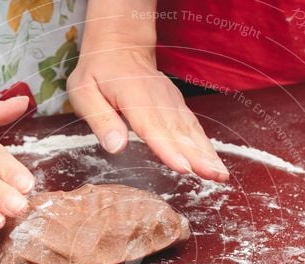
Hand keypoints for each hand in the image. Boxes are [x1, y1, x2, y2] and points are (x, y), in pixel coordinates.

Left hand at [67, 45, 228, 181]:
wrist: (120, 46)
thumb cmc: (98, 72)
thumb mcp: (83, 92)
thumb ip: (100, 119)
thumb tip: (116, 146)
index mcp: (133, 98)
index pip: (153, 127)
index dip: (169, 148)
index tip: (184, 167)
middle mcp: (158, 101)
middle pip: (180, 133)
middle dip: (199, 157)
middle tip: (216, 176)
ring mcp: (171, 103)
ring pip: (191, 131)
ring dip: (208, 154)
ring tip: (221, 174)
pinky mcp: (177, 107)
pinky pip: (193, 128)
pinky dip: (206, 145)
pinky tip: (214, 162)